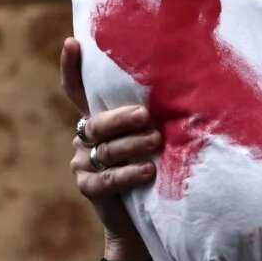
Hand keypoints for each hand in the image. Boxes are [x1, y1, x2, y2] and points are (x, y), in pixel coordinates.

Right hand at [61, 39, 156, 259]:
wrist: (144, 217)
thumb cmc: (159, 164)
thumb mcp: (157, 134)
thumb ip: (156, 114)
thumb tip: (189, 81)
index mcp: (99, 119)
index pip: (78, 90)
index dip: (72, 68)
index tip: (73, 43)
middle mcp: (85, 137)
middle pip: (96, 122)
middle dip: (121, 118)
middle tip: (146, 116)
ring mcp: (82, 163)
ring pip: (105, 149)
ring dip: (132, 145)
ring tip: (156, 142)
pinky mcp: (89, 187)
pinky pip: (107, 178)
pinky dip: (128, 173)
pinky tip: (147, 170)